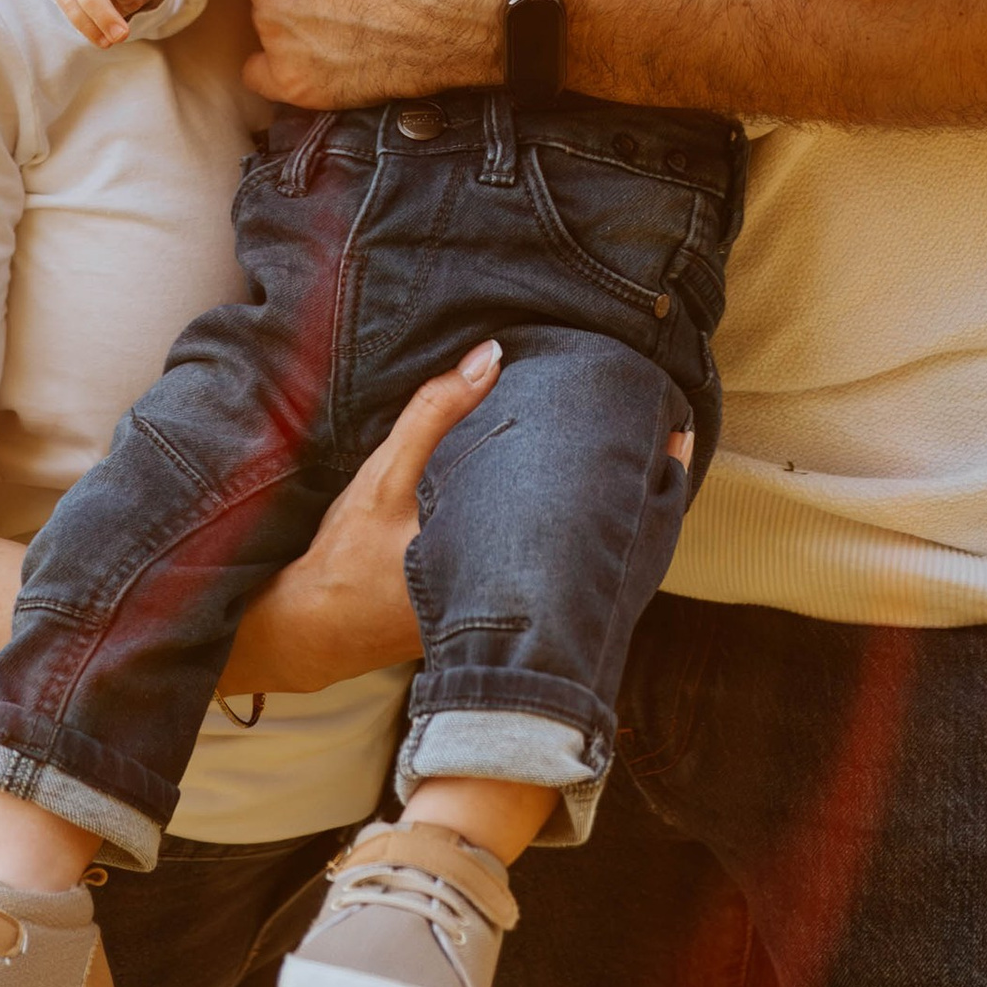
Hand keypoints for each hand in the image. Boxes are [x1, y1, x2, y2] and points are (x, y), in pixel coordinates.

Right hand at [222, 349, 697, 693]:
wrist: (315, 633)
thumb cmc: (347, 554)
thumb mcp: (385, 476)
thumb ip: (434, 414)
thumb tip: (493, 353)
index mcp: (499, 561)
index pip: (588, 513)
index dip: (634, 475)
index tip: (669, 433)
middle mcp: (518, 597)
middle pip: (598, 539)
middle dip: (634, 491)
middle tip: (671, 437)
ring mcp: (514, 613)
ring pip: (579, 556)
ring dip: (607, 511)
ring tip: (644, 458)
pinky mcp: (502, 617)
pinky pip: (555, 568)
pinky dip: (572, 532)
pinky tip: (583, 498)